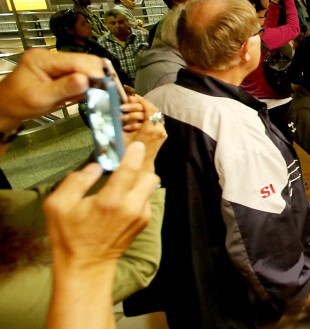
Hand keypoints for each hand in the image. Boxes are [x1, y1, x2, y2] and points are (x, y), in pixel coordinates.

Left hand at [0, 50, 103, 131]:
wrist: (5, 108)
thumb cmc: (18, 104)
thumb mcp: (40, 98)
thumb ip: (64, 88)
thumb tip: (86, 80)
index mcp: (43, 59)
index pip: (76, 60)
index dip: (93, 73)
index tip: (106, 89)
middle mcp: (51, 56)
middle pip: (85, 61)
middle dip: (94, 77)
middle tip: (100, 94)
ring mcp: (56, 63)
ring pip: (86, 68)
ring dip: (90, 83)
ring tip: (88, 96)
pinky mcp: (60, 70)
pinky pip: (80, 74)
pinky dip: (84, 86)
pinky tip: (80, 95)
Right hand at [45, 142, 159, 271]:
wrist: (86, 266)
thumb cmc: (68, 235)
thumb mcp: (58, 205)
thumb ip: (76, 181)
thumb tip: (95, 167)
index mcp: (111, 200)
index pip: (130, 169)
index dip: (133, 153)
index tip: (134, 144)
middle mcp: (132, 207)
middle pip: (150, 176)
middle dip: (139, 168)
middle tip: (124, 167)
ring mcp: (141, 216)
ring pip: (150, 188)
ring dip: (139, 182)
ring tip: (121, 185)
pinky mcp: (144, 223)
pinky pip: (146, 200)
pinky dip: (138, 195)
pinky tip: (121, 202)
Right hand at [119, 95, 167, 172]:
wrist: (139, 167)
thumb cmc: (127, 154)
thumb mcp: (121, 138)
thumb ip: (120, 123)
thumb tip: (116, 108)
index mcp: (150, 130)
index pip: (150, 110)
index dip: (142, 101)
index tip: (132, 97)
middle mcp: (159, 130)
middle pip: (152, 110)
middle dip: (138, 106)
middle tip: (126, 105)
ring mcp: (162, 133)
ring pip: (154, 115)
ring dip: (140, 112)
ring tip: (126, 113)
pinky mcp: (162, 135)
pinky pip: (155, 122)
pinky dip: (145, 118)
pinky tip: (133, 119)